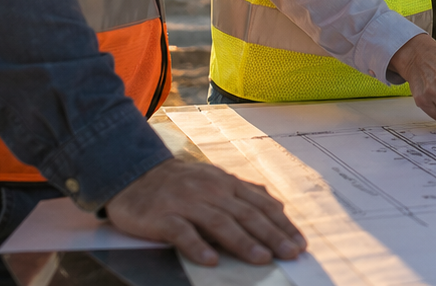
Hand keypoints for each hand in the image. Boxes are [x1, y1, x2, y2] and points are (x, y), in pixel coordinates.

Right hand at [105, 158, 304, 266]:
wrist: (135, 175)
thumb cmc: (181, 183)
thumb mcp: (217, 180)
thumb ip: (246, 193)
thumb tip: (278, 205)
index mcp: (227, 184)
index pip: (261, 205)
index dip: (282, 225)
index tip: (300, 243)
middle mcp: (212, 191)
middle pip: (246, 214)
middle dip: (272, 235)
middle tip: (291, 253)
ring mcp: (187, 202)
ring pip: (220, 223)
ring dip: (243, 242)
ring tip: (262, 259)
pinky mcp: (162, 216)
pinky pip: (182, 232)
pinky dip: (197, 246)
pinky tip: (210, 260)